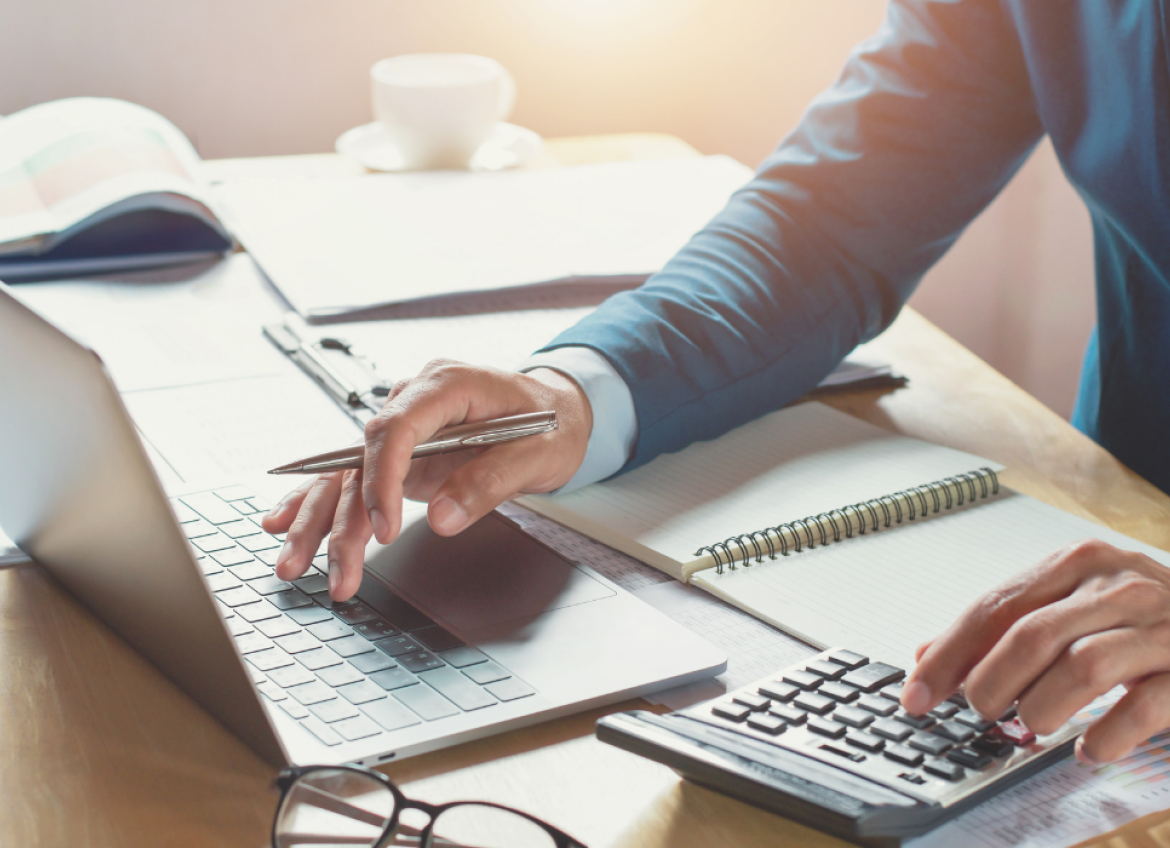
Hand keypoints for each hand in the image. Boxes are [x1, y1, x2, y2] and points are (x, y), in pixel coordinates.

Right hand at [260, 359, 591, 601]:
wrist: (558, 409)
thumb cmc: (552, 423)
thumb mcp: (539, 453)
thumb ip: (489, 482)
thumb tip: (441, 519)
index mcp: (448, 385)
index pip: (396, 428)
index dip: (382, 478)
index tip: (382, 527)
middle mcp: (415, 400)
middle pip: (360, 457)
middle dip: (339, 517)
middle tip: (335, 569)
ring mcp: (405, 426)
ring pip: (347, 472)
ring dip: (319, 521)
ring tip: (293, 565)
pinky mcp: (401, 452)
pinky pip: (352, 475)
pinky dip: (319, 502)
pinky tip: (284, 523)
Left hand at [901, 538, 1169, 763]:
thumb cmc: (1143, 615)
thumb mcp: (1073, 602)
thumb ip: (1004, 626)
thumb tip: (928, 658)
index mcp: (1077, 563)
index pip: (994, 607)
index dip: (948, 655)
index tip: (917, 694)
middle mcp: (1119, 586)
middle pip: (1032, 635)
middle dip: (991, 683)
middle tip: (981, 711)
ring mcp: (1160, 627)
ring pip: (1082, 668)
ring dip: (1042, 708)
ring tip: (1032, 725)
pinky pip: (1142, 708)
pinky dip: (1105, 737)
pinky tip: (1088, 749)